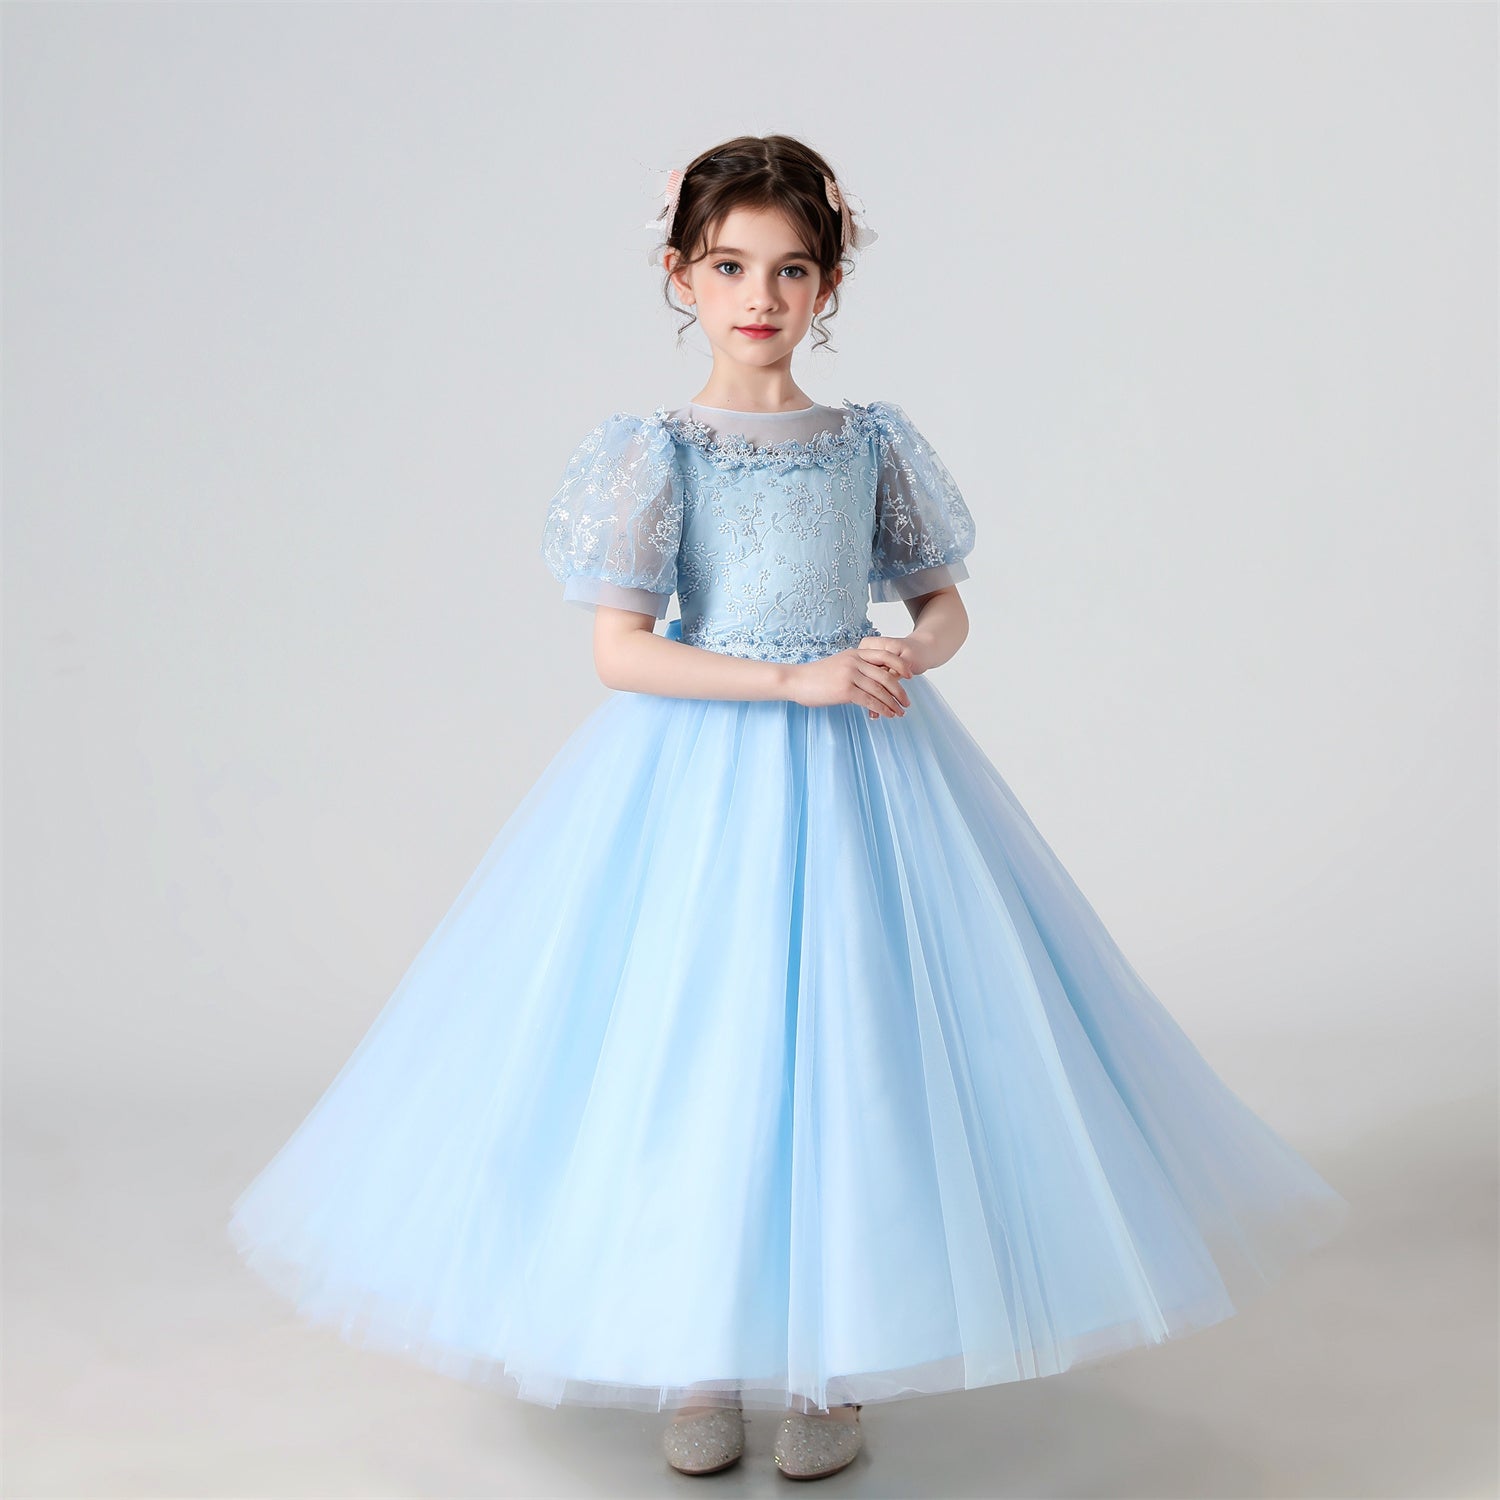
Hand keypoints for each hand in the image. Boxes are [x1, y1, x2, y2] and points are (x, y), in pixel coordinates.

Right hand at [787, 637, 918, 718]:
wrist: (795, 680)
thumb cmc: (814, 676)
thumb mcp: (837, 664)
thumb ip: (854, 667)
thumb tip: (868, 678)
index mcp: (855, 654)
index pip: (885, 656)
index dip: (900, 665)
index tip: (909, 676)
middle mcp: (855, 662)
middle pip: (886, 675)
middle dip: (900, 690)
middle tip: (907, 702)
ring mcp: (850, 675)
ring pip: (880, 690)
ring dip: (893, 703)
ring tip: (900, 713)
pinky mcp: (845, 690)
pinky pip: (870, 701)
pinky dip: (882, 709)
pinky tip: (887, 715)